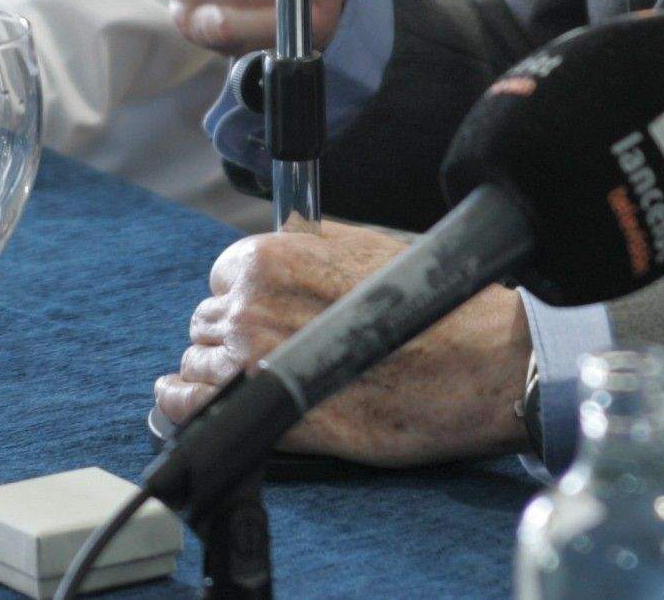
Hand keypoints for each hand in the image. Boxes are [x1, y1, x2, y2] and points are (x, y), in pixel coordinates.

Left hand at [154, 219, 529, 466]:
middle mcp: (252, 308)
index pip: (224, 276)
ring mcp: (254, 367)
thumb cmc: (434, 308)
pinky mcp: (269, 418)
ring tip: (248, 380)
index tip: (269, 310)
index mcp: (272, 259)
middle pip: (210, 323)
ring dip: (216, 373)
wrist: (478, 366)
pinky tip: (187, 405)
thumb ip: (311, 244)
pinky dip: (185, 407)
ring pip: (198, 365)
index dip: (247, 295)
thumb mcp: (369, 247)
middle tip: (275, 349)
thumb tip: (283, 244)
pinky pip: (193, 410)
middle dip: (234, 335)